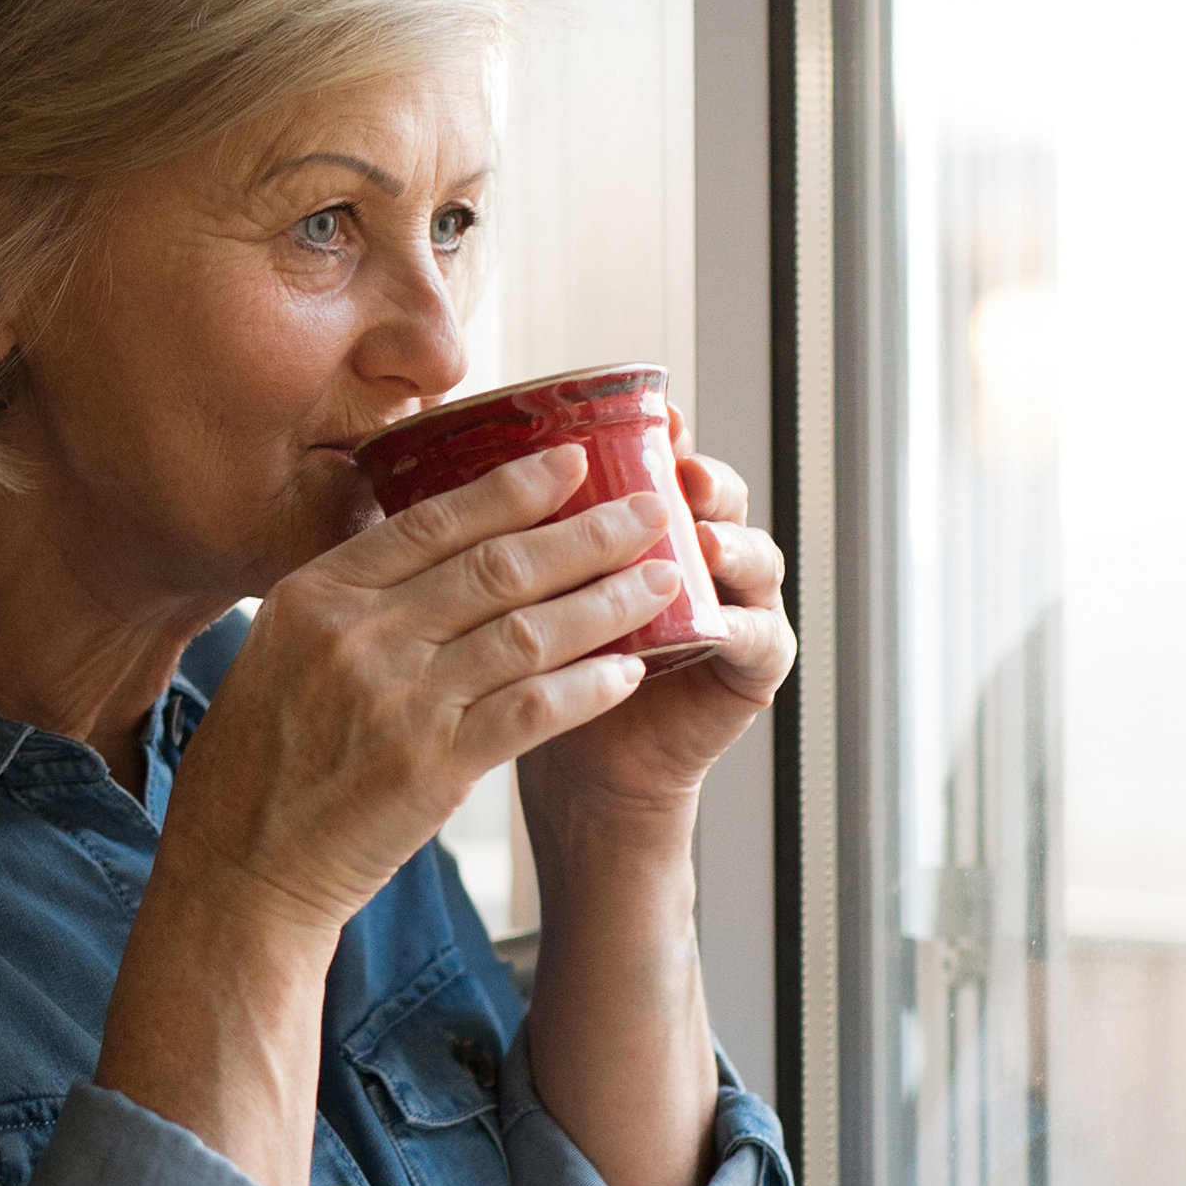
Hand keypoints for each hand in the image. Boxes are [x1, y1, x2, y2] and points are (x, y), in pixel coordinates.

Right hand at [156, 443, 679, 937]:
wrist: (240, 868)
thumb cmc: (258, 763)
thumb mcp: (276, 653)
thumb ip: (348, 601)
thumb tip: (428, 549)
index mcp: (314, 597)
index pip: (432, 522)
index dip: (513, 488)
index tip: (573, 462)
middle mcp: (356, 637)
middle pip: (495, 566)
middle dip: (586, 533)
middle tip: (649, 510)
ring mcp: (397, 701)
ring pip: (527, 632)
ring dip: (607, 602)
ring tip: (662, 582)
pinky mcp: (433, 767)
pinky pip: (533, 710)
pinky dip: (588, 686)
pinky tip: (630, 671)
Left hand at [516, 407, 794, 828]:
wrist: (575, 771)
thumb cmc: (536, 675)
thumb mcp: (517, 598)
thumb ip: (503, 537)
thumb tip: (425, 464)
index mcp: (637, 526)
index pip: (655, 462)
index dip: (651, 434)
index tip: (641, 414)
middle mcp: (692, 553)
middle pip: (712, 495)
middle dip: (698, 474)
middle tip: (679, 465)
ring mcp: (732, 604)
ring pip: (751, 554)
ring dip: (731, 540)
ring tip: (702, 538)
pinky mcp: (751, 666)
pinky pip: (759, 637)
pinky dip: (739, 624)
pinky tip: (716, 621)